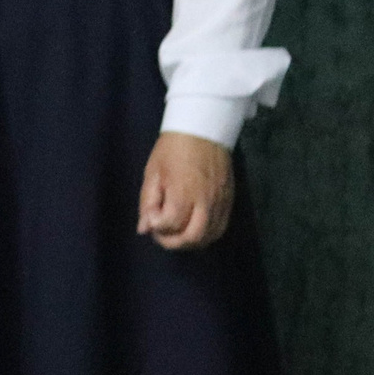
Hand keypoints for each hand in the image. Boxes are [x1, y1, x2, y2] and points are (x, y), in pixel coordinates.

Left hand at [138, 131, 234, 249]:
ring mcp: (220, 203)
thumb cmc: (172, 150)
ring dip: (190, 242)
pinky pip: (220, 228)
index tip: (150, 219)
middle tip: (161, 235)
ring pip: (209, 237)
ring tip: (175, 234)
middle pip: (193, 237)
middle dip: (173, 243)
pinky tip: (193, 230)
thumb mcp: (152, 172)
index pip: (171, 224)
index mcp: (183, 192)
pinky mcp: (229, 201)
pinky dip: (206, 235)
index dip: (157, 228)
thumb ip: (148, 202)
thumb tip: (144, 228)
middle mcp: (205, 201)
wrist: (203, 131)